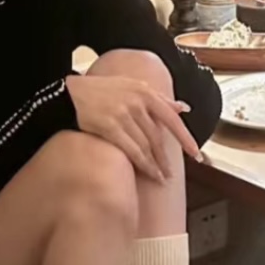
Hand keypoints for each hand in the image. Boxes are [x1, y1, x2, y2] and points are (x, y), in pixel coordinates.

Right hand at [65, 72, 201, 180]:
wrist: (68, 95)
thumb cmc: (101, 91)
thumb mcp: (132, 86)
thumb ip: (159, 98)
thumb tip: (183, 108)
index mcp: (145, 92)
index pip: (171, 118)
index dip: (185, 138)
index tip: (196, 153)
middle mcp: (137, 102)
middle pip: (158, 136)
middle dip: (167, 158)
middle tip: (172, 173)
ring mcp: (124, 114)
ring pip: (147, 146)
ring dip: (156, 165)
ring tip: (162, 178)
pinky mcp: (109, 127)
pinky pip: (132, 150)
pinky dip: (143, 165)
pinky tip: (149, 174)